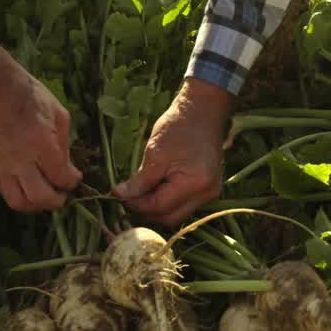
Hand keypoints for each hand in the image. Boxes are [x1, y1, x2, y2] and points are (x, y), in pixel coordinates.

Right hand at [0, 45, 81, 211]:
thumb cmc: (30, 97)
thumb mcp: (59, 114)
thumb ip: (64, 146)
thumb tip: (68, 170)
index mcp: (41, 143)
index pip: (60, 178)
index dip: (71, 183)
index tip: (74, 178)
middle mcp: (19, 159)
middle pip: (39, 198)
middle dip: (56, 201)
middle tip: (62, 194)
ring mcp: (1, 165)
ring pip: (18, 202)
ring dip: (36, 205)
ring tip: (44, 194)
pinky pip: (4, 192)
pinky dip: (19, 194)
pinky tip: (28, 185)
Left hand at [114, 78, 233, 226]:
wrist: (203, 111)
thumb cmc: (179, 127)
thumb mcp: (155, 153)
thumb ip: (139, 180)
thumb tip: (120, 196)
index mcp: (194, 184)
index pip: (159, 208)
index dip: (137, 205)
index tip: (120, 195)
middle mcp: (207, 194)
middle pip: (170, 218)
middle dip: (147, 210)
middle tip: (129, 196)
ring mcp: (210, 193)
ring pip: (177, 214)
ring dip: (157, 207)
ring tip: (142, 191)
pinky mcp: (208, 189)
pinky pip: (185, 205)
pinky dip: (168, 200)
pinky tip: (157, 187)